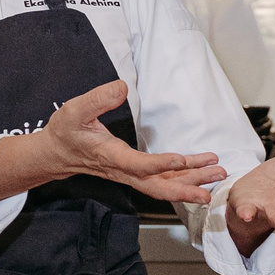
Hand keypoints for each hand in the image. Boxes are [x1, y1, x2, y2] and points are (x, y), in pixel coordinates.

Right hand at [30, 82, 226, 205]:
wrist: (56, 153)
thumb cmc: (65, 132)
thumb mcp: (74, 110)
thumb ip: (97, 99)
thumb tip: (121, 87)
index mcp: (111, 157)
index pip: (139, 165)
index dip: (160, 164)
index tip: (180, 159)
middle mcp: (124, 170)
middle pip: (158, 187)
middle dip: (187, 187)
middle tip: (212, 184)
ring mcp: (130, 173)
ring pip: (164, 185)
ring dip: (192, 181)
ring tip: (218, 173)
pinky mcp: (134, 171)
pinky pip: (162, 180)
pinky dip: (183, 177)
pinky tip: (201, 170)